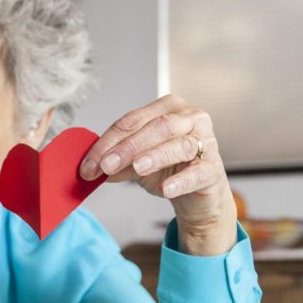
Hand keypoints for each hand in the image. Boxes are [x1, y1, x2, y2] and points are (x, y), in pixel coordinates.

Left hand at [79, 94, 236, 255]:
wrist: (196, 193)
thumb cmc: (167, 169)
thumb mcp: (134, 162)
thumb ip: (115, 160)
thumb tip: (89, 168)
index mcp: (167, 109)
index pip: (132, 121)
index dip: (107, 142)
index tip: (88, 164)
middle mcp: (190, 119)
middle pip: (157, 128)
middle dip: (128, 147)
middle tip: (105, 165)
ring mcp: (207, 142)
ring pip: (179, 145)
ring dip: (154, 156)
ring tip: (137, 167)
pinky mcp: (214, 170)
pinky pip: (198, 172)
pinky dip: (181, 180)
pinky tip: (166, 189)